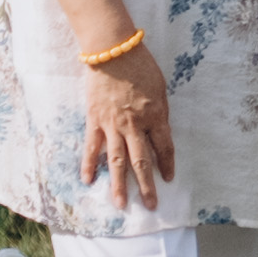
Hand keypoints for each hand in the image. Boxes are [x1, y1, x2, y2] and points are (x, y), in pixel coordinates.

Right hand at [81, 43, 175, 208]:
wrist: (113, 50)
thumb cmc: (141, 65)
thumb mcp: (161, 88)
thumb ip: (160, 112)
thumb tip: (159, 131)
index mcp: (155, 116)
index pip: (164, 148)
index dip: (167, 165)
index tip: (168, 179)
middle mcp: (135, 125)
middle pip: (142, 162)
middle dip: (146, 186)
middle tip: (150, 206)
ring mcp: (113, 125)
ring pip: (118, 161)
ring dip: (119, 185)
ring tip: (120, 205)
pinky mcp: (95, 120)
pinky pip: (93, 147)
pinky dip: (90, 164)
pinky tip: (89, 181)